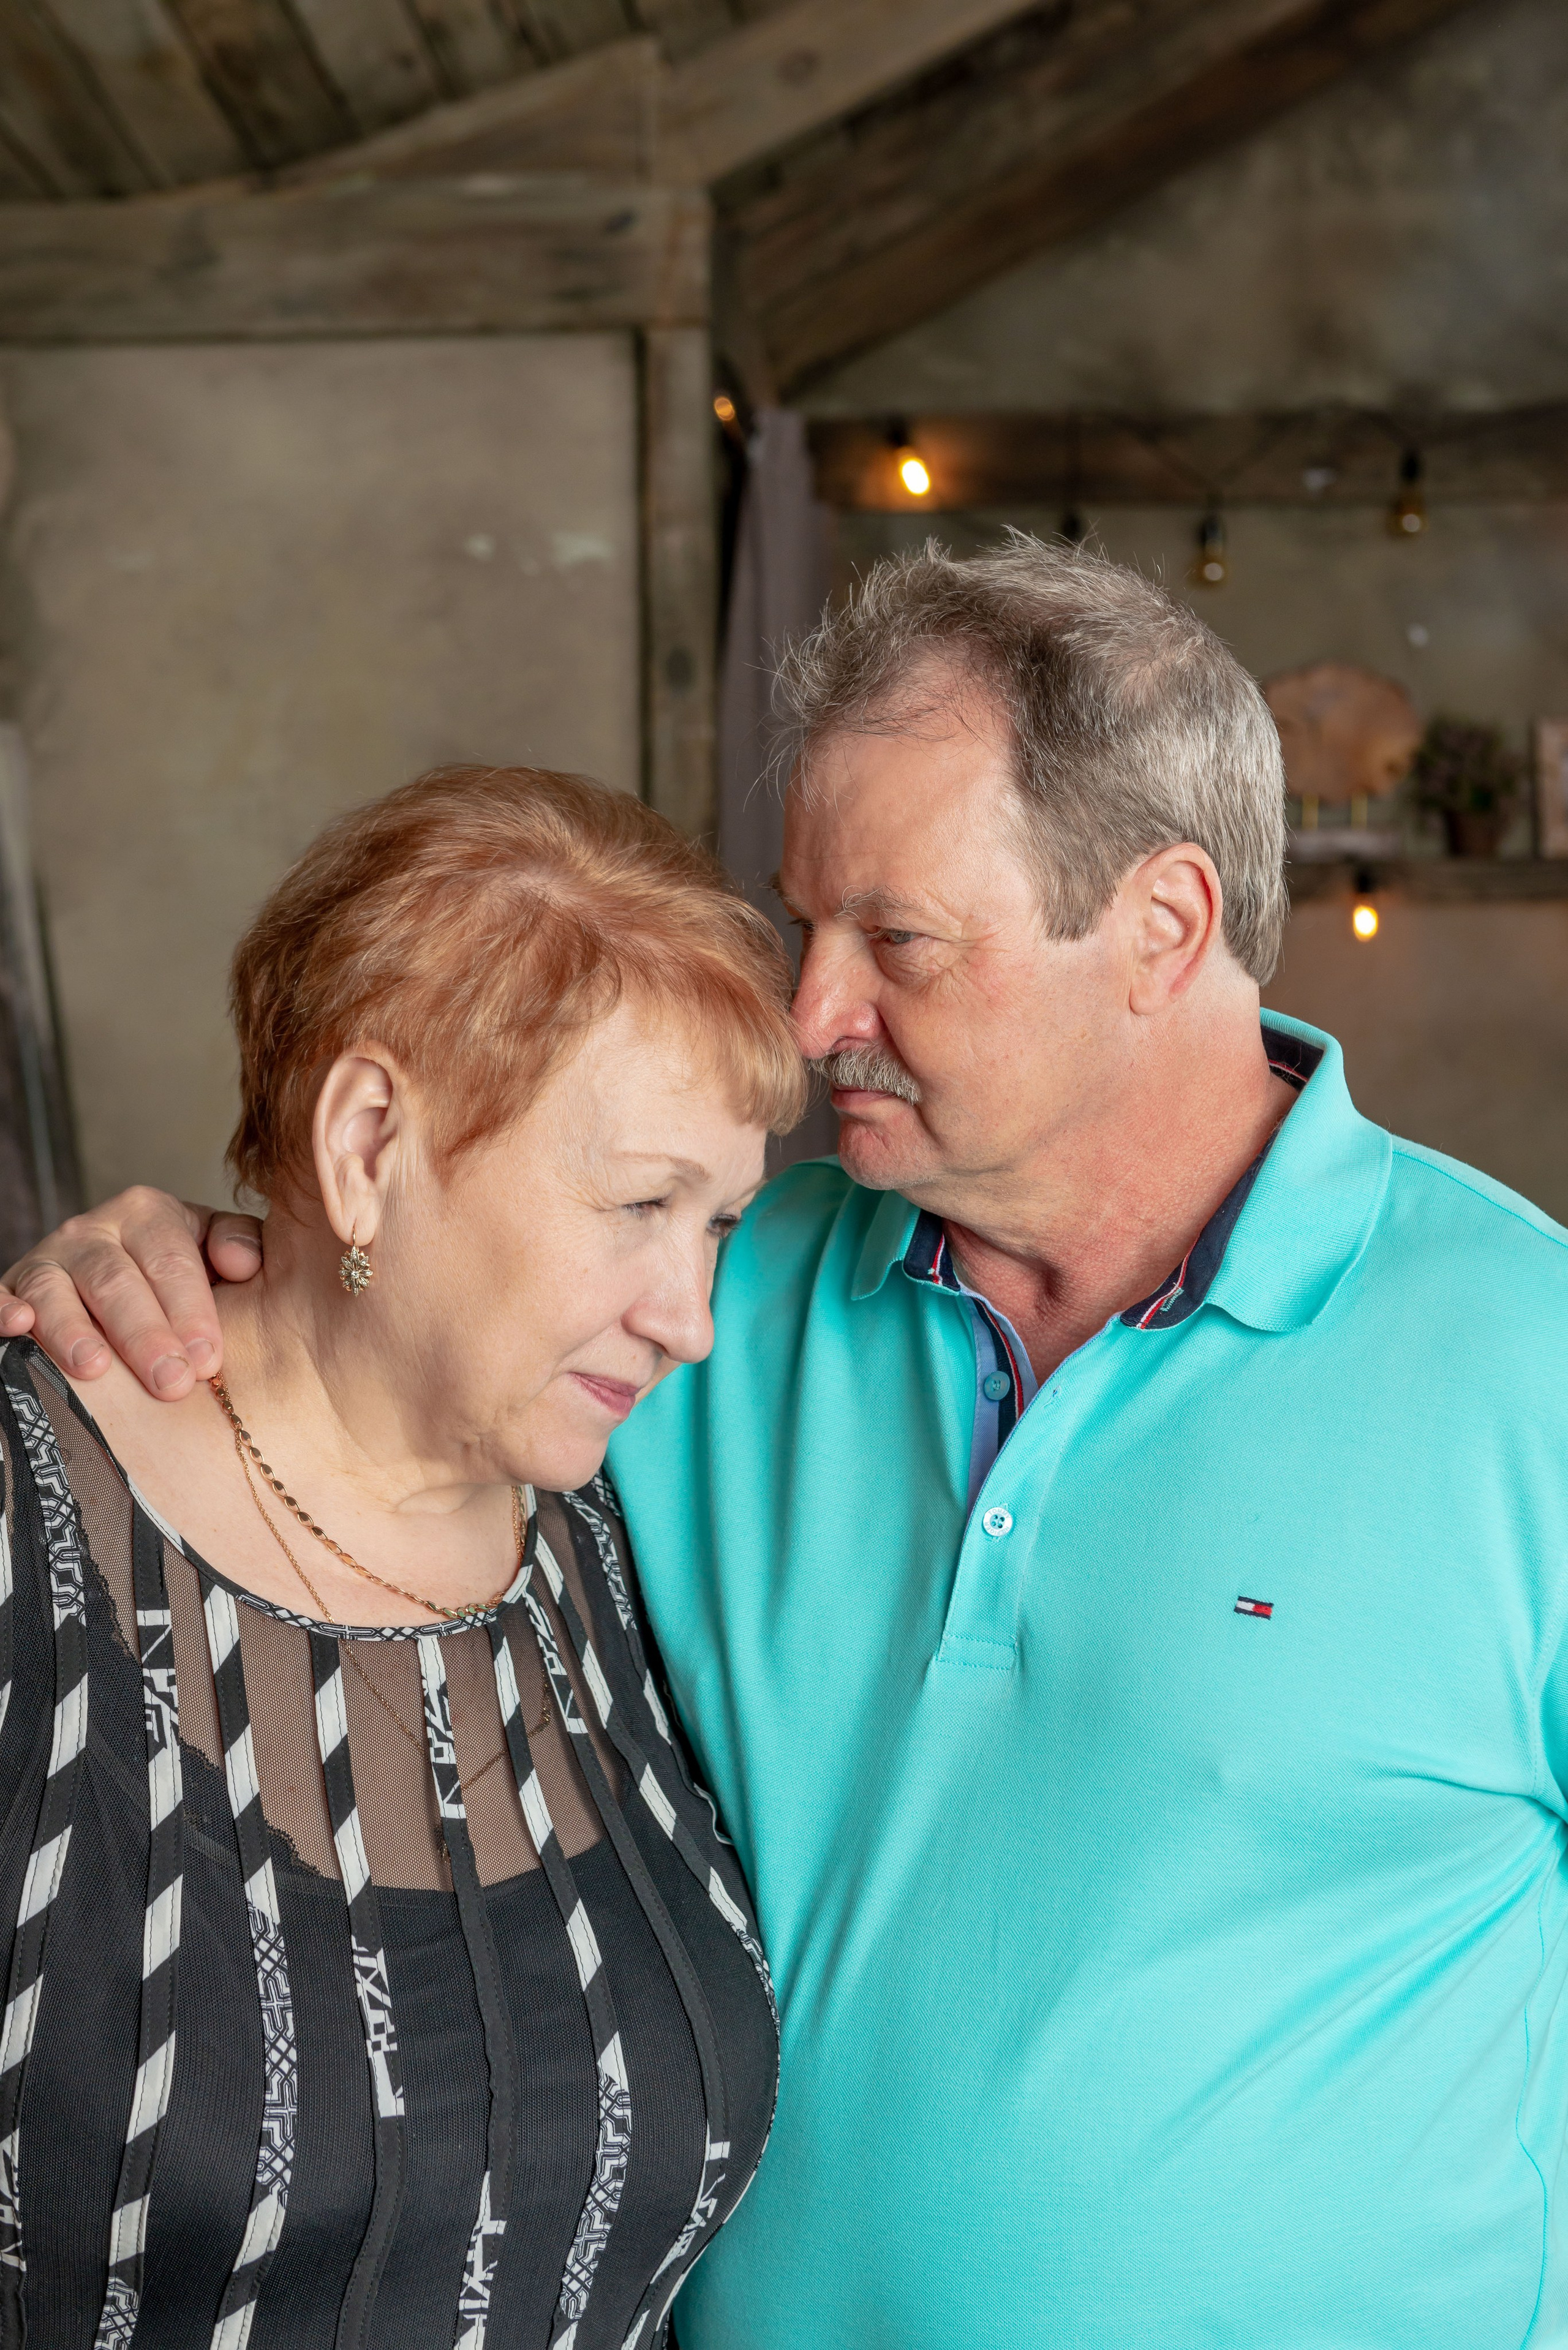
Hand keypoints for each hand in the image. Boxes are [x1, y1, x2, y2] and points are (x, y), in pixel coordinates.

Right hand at [0, 1188, 263, 1397]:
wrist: (123, 1273)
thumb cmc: (180, 1272)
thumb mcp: (214, 1245)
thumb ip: (241, 1243)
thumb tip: (242, 1264)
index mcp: (147, 1213)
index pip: (170, 1260)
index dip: (191, 1310)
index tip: (209, 1360)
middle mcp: (92, 1230)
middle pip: (117, 1281)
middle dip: (145, 1335)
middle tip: (170, 1383)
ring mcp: (47, 1260)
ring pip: (56, 1292)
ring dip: (73, 1331)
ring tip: (95, 1369)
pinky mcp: (12, 1288)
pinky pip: (0, 1296)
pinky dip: (4, 1312)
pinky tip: (18, 1328)